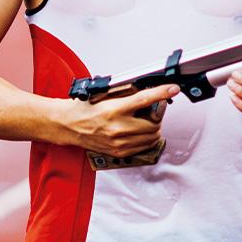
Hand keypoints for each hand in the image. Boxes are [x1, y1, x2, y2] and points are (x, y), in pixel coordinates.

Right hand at [61, 83, 179, 156]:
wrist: (68, 125)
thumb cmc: (84, 109)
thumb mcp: (104, 95)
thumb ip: (127, 94)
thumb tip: (147, 91)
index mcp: (114, 110)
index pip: (144, 100)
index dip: (162, 93)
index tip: (172, 89)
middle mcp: (117, 128)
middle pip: (153, 123)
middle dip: (157, 115)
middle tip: (153, 109)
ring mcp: (119, 143)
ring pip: (151, 137)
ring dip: (153, 128)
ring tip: (144, 120)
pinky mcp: (119, 152)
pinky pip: (143, 147)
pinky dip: (146, 138)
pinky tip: (139, 131)